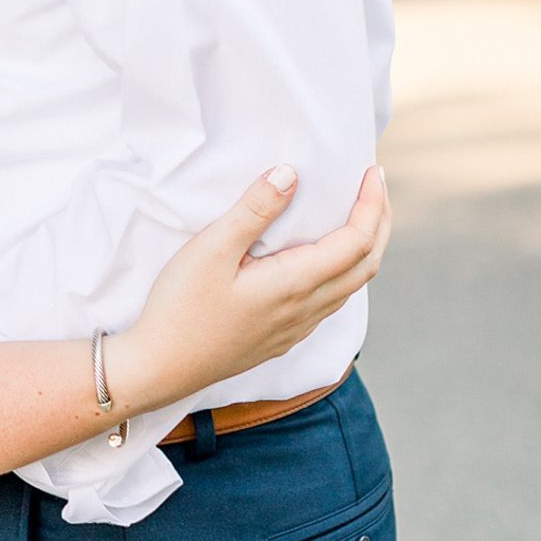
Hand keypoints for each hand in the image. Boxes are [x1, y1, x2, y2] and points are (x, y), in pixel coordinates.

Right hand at [110, 162, 389, 418]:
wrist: (161, 368)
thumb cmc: (180, 306)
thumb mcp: (211, 249)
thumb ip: (254, 210)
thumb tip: (291, 174)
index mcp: (294, 285)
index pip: (355, 242)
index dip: (370, 205)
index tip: (370, 171)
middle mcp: (306, 310)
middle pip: (366, 265)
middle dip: (379, 223)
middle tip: (375, 185)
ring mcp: (296, 328)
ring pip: (351, 287)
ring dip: (365, 248)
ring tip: (360, 214)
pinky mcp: (282, 337)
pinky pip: (331, 302)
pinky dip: (345, 271)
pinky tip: (325, 258)